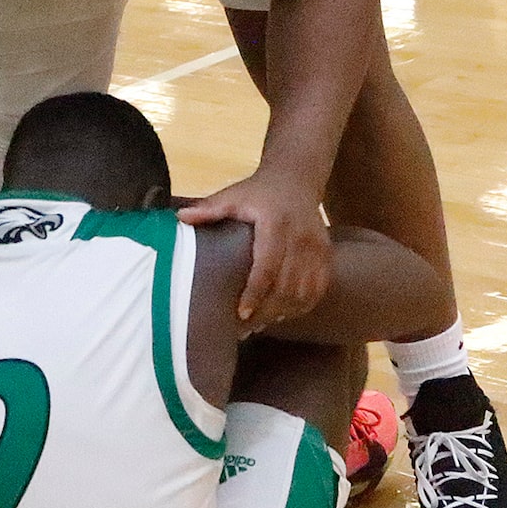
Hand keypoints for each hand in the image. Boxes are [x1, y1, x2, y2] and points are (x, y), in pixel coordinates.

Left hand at [181, 170, 331, 328]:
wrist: (297, 179)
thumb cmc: (259, 192)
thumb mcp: (234, 196)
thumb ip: (210, 209)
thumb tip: (180, 218)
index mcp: (276, 223)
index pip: (268, 265)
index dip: (256, 293)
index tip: (241, 314)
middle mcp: (300, 238)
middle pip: (286, 286)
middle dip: (266, 311)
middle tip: (244, 328)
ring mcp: (317, 248)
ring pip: (303, 292)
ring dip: (283, 312)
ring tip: (260, 324)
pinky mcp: (326, 256)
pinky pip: (317, 290)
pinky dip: (301, 306)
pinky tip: (283, 313)